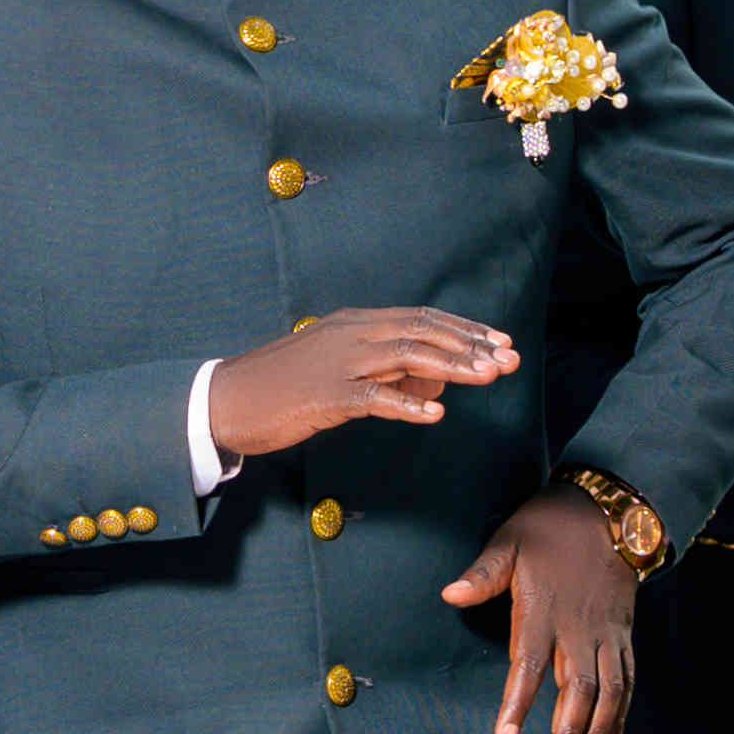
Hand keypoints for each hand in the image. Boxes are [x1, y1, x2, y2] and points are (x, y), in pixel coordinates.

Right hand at [207, 306, 520, 460]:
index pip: (422, 319)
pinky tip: (435, 414)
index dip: (465, 330)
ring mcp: (338, 363)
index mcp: (356, 323)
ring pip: (406, 356)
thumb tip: (436, 382)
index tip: (501, 342)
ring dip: (453, 367)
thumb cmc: (283, 387)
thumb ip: (387, 371)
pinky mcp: (324, 395)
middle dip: (470, 345)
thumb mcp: (340, 369)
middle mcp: (352, 334)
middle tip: (509, 359)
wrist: (224, 399)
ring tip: (488, 377)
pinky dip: (406, 403)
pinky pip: (372, 398)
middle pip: (422, 332)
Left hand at [440, 489, 637, 733]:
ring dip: (601, 731)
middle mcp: (579, 627)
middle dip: (571, 732)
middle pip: (578, 687)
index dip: (517, 702)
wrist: (608, 511)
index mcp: (544, 609)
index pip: (529, 664)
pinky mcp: (623, 633)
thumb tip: (450, 595)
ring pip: (609, 690)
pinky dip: (621, 714)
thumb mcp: (509, 542)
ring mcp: (606, 633)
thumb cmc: (549, 527)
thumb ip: (483, 574)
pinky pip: (627, 679)